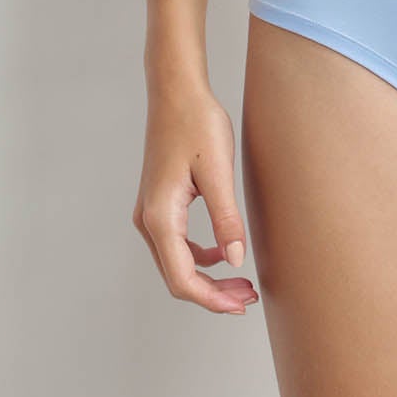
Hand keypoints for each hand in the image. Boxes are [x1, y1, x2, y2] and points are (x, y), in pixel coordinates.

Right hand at [132, 85, 258, 314]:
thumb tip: (234, 261)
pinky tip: (222, 252)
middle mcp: (148, 220)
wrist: (176, 92)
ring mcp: (150, 213)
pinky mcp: (159, 204)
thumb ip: (226, 220)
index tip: (241, 304)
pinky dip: (199, 256)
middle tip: (247, 297)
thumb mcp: (218, 172)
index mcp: (160, 217)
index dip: (212, 299)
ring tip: (240, 282)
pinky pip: (176, 244)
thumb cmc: (196, 124)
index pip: (183, 278)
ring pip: (176, 262)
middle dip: (212, 293)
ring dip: (207, 276)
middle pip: (177, 276)